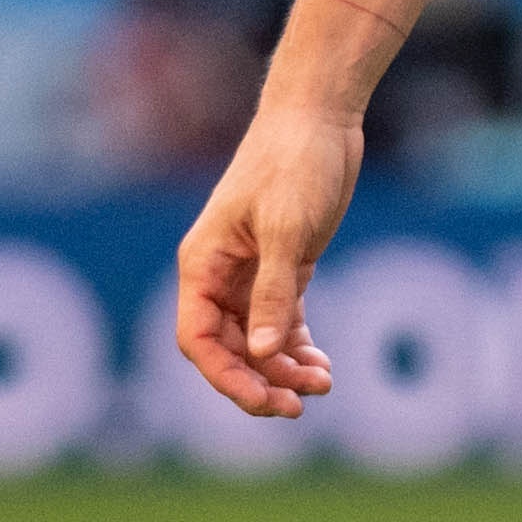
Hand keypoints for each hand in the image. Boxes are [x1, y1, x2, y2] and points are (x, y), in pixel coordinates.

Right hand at [174, 99, 362, 416]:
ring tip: (323, 382)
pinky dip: (299, 348)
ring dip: (284, 369)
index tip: (264, 399)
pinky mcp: (284, 267)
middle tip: (299, 405)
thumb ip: (274, 291)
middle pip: (227, 349)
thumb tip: (265, 354)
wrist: (320, 116)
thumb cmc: (294, 160)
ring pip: (258, 341)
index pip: (198, 338)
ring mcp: (252, 273)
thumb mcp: (286, 227)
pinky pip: (282, 323)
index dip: (225, 376)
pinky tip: (322, 364)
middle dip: (259, 380)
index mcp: (203, 263)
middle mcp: (221, 274)